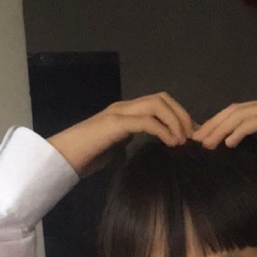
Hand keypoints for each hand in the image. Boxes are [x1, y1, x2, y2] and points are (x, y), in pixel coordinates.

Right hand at [48, 93, 193, 175]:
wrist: (63, 158)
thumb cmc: (85, 157)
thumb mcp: (114, 150)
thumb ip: (127, 144)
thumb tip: (140, 151)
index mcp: (126, 112)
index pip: (159, 103)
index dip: (180, 116)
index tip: (193, 136)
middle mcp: (125, 107)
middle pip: (162, 98)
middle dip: (182, 115)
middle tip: (193, 137)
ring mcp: (119, 112)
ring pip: (157, 104)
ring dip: (176, 120)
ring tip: (184, 140)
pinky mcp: (115, 124)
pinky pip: (146, 121)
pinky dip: (164, 130)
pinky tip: (172, 143)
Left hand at [192, 96, 256, 170]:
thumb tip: (242, 143)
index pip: (237, 112)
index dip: (216, 123)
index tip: (200, 138)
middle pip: (234, 110)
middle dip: (212, 125)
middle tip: (195, 141)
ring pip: (241, 114)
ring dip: (220, 129)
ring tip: (206, 144)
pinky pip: (256, 121)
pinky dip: (239, 131)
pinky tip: (228, 143)